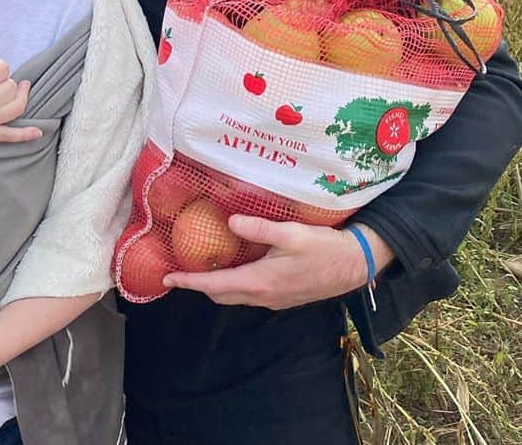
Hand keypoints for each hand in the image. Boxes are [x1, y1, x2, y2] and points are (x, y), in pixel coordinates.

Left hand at [163, 217, 391, 310]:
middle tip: (180, 270)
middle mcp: (263, 296)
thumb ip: (258, 228)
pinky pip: (249, 294)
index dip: (190, 282)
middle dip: (199, 285)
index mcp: (260, 282)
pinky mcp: (283, 297)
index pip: (215, 286)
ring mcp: (274, 299)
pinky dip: (234, 284)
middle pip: (221, 295)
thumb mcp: (290, 233)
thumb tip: (229, 221)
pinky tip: (234, 266)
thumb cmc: (323, 248)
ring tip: (202, 267)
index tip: (167, 278)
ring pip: (236, 296)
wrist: (354, 266)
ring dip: (216, 286)